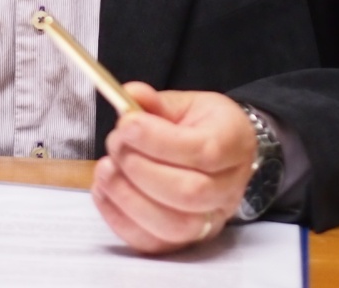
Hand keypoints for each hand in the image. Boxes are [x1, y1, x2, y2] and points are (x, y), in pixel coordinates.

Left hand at [91, 82, 257, 253]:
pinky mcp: (185, 241)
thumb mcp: (187, 104)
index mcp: (233, 145)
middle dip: (140, 168)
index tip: (126, 124)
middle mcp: (227, 190)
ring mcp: (209, 221)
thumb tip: (130, 95)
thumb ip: (157, 103)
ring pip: (172, 225)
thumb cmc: (204, 128)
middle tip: (115, 144)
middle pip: (188, 193)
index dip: (158, 140)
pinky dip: (120, 219)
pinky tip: (104, 191)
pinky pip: (153, 244)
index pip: (202, 151)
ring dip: (128, 197)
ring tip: (106, 169)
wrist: (224, 156)